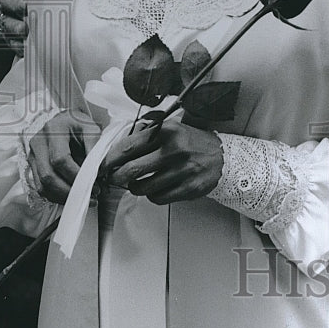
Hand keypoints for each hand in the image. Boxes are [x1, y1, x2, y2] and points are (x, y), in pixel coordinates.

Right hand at [27, 110, 99, 202]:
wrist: (62, 120)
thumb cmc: (78, 124)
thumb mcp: (91, 128)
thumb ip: (95, 146)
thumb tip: (98, 171)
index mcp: (53, 129)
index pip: (60, 159)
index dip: (76, 175)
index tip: (93, 184)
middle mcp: (38, 142)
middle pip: (48, 175)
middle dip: (70, 190)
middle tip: (90, 196)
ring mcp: (32, 155)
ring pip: (42, 185)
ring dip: (63, 196)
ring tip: (83, 198)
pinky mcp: (32, 166)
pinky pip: (40, 187)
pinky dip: (56, 196)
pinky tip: (71, 196)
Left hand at [100, 120, 223, 204]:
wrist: (223, 157)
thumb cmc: (192, 143)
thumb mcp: (172, 129)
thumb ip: (147, 134)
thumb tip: (117, 146)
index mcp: (167, 131)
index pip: (128, 146)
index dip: (111, 158)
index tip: (104, 164)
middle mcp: (174, 150)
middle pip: (131, 170)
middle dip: (117, 176)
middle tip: (114, 177)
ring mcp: (182, 171)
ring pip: (142, 188)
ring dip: (135, 187)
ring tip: (139, 182)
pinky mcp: (188, 188)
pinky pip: (158, 198)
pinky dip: (152, 195)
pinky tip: (157, 187)